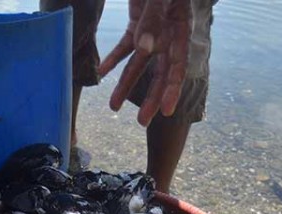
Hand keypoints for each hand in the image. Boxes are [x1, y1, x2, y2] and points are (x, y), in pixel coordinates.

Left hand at [98, 0, 191, 126]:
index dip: (171, 89)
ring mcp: (153, 31)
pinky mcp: (138, 24)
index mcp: (181, 29)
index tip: (166, 111)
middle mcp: (168, 35)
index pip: (178, 65)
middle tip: (142, 123)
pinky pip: (125, 46)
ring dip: (126, 84)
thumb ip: (153, 21)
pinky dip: (112, 59)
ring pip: (139, 64)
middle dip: (150, 98)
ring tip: (113, 108)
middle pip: (159, 72)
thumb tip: (144, 50)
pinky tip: (100, 74)